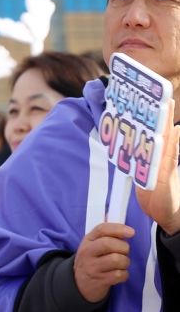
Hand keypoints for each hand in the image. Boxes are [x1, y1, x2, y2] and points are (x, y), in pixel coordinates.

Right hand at [73, 223, 134, 302]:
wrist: (78, 283)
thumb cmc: (91, 260)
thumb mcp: (93, 244)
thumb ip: (104, 231)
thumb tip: (111, 213)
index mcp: (88, 240)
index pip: (102, 229)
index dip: (118, 229)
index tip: (131, 232)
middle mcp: (87, 252)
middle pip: (109, 244)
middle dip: (123, 248)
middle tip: (124, 252)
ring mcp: (92, 267)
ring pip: (117, 260)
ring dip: (125, 262)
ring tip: (121, 264)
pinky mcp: (99, 281)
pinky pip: (119, 275)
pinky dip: (123, 275)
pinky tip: (118, 274)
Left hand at [136, 100, 179, 233]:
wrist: (167, 215)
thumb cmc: (156, 195)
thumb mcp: (144, 175)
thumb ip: (142, 162)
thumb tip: (135, 150)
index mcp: (157, 158)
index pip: (156, 135)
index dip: (156, 119)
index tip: (156, 102)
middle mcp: (163, 159)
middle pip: (164, 134)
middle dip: (163, 116)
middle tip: (165, 97)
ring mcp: (166, 166)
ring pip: (167, 141)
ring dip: (166, 124)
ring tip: (168, 108)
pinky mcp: (166, 176)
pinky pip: (167, 158)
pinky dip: (171, 145)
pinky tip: (175, 132)